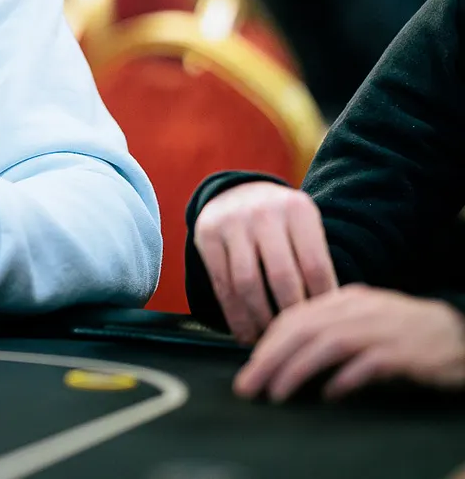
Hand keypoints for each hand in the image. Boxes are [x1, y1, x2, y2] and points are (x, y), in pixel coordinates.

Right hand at [192, 181, 336, 343]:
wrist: (237, 192)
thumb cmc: (281, 222)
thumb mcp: (303, 226)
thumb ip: (315, 260)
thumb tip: (330, 314)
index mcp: (297, 209)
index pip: (315, 265)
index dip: (321, 301)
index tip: (324, 325)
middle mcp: (263, 212)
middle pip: (281, 277)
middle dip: (290, 314)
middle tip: (298, 338)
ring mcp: (232, 222)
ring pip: (247, 284)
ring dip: (260, 319)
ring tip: (270, 340)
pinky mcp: (206, 235)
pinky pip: (221, 284)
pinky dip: (234, 315)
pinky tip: (245, 333)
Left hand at [234, 285, 464, 401]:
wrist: (458, 333)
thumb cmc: (404, 332)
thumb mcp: (361, 321)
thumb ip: (327, 329)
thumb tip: (284, 355)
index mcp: (345, 299)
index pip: (295, 317)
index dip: (268, 343)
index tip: (249, 368)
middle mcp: (359, 309)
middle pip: (304, 330)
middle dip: (270, 359)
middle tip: (249, 386)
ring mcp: (382, 329)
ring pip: (329, 344)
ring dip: (297, 370)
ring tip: (277, 394)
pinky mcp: (405, 353)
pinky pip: (369, 364)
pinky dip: (345, 379)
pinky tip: (330, 395)